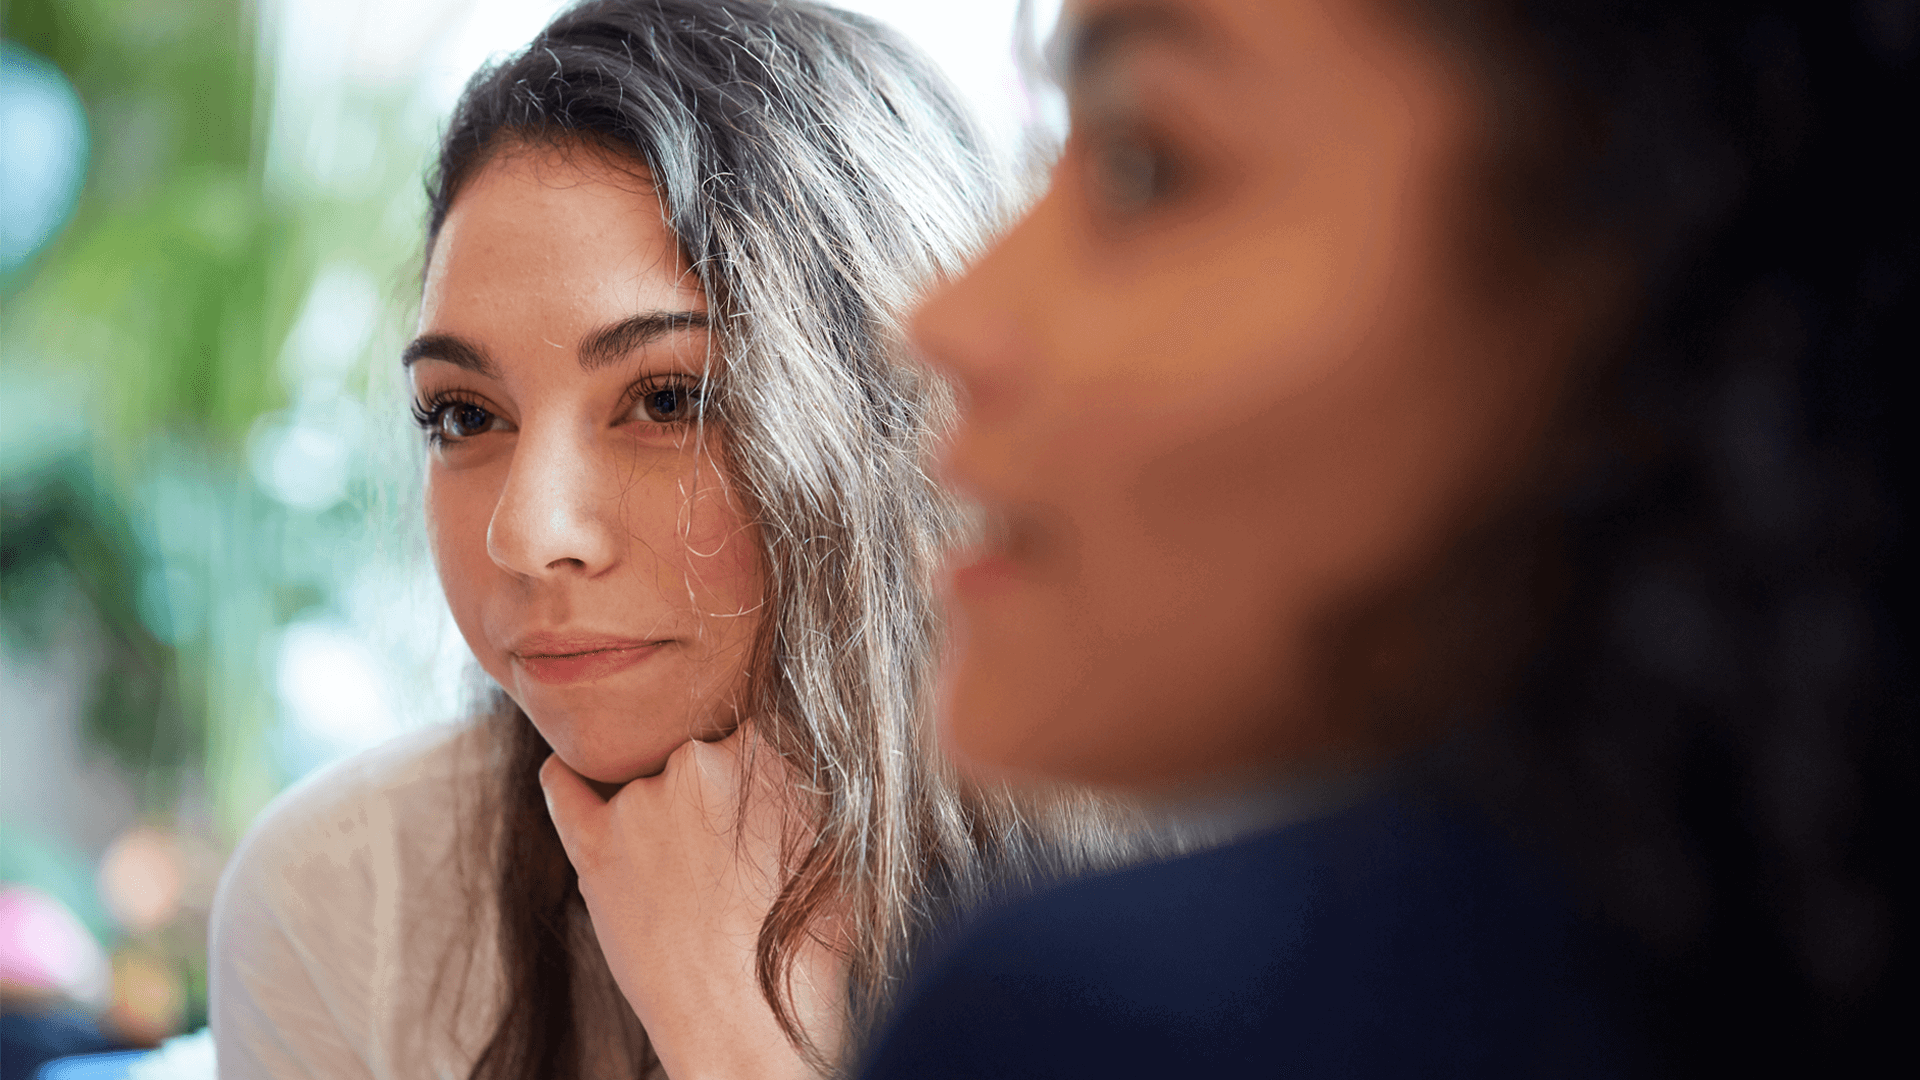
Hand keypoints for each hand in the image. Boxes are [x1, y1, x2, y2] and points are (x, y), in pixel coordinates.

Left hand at [541, 726, 844, 1079]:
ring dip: (658, 798)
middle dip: (711, 779)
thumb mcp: (840, 839)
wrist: (750, 1028)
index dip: (756, 746)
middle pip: (697, 740)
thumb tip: (808, 745)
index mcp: (769, 748)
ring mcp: (639, 804)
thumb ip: (813, 776)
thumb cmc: (812, 947)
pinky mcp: (592, 848)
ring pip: (641, 765)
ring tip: (685, 866)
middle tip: (728, 840)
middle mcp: (698, 762)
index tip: (757, 782)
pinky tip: (585, 783)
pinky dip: (571, 776)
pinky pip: (561, 782)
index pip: (752, 712)